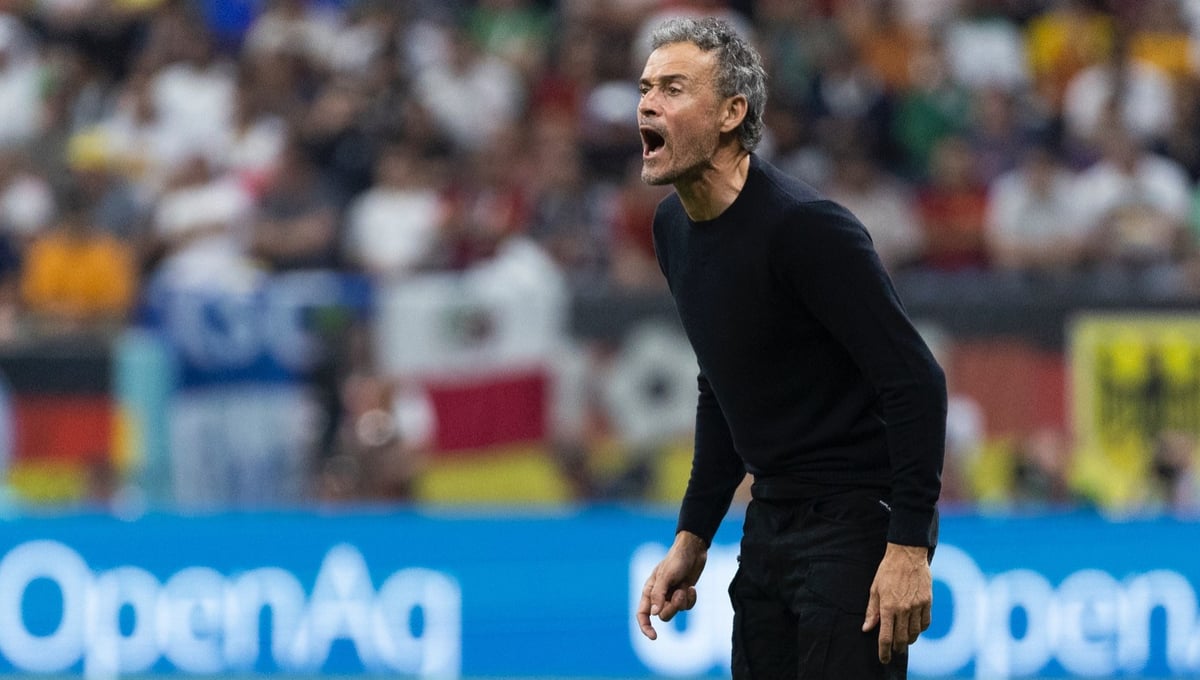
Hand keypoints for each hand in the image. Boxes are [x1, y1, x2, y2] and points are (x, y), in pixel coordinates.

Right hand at [636, 531, 707, 639]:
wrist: (693, 550)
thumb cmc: (676, 560)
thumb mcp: (666, 576)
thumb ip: (658, 595)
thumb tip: (654, 614)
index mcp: (649, 590)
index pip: (642, 614)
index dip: (645, 627)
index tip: (654, 636)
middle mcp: (659, 595)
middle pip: (662, 615)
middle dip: (673, 608)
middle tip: (679, 594)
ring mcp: (672, 596)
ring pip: (676, 611)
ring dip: (683, 601)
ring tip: (686, 588)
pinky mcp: (683, 595)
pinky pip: (687, 606)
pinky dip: (691, 598)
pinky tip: (692, 588)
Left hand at [862, 542, 931, 663]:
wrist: (907, 555)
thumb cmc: (888, 571)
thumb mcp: (875, 589)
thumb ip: (872, 611)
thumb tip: (867, 628)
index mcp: (888, 606)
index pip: (886, 636)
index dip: (884, 651)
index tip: (883, 658)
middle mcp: (903, 609)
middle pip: (902, 638)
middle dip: (897, 648)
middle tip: (894, 651)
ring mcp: (917, 606)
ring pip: (915, 633)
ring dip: (909, 640)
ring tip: (904, 641)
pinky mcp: (927, 602)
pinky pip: (925, 623)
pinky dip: (920, 630)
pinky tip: (915, 629)